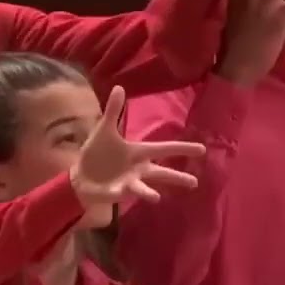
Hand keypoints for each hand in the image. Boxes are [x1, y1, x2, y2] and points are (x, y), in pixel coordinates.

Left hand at [69, 86, 205, 210]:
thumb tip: (119, 87)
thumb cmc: (97, 152)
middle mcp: (138, 169)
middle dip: (177, 177)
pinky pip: (122, 193)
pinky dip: (122, 193)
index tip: (202, 149)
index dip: (181, 148)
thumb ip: (114, 111)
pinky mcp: (116, 192)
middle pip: (161, 173)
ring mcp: (129, 182)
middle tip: (195, 182)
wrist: (81, 173)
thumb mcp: (105, 129)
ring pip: (143, 188)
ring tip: (157, 197)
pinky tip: (125, 194)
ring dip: (148, 192)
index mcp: (138, 153)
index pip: (163, 149)